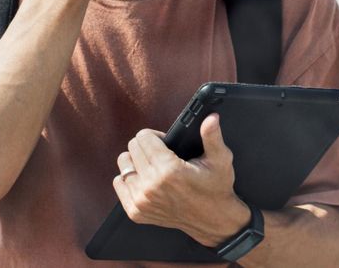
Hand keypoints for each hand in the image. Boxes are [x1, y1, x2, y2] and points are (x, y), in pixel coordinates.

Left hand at [112, 114, 251, 246]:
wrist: (212, 220)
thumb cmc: (216, 188)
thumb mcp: (220, 159)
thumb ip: (212, 136)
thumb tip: (211, 118)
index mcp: (169, 170)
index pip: (143, 137)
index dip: (155, 136)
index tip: (165, 142)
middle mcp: (151, 186)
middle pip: (132, 148)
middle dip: (145, 146)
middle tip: (160, 154)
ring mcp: (142, 201)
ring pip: (123, 164)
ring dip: (136, 161)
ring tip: (152, 166)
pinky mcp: (136, 211)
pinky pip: (118, 183)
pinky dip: (128, 178)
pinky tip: (144, 179)